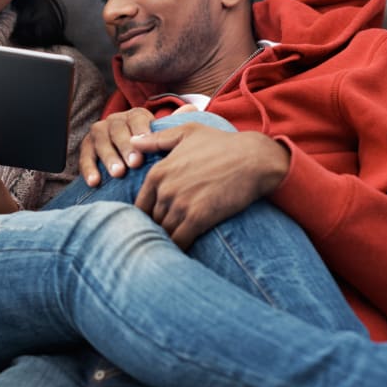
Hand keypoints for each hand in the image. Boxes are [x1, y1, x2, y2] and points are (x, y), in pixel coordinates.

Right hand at [78, 104, 200, 186]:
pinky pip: (85, 156)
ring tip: (118, 174)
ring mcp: (99, 132)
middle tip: (134, 164)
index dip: (141, 133)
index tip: (147, 150)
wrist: (126, 159)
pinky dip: (89, 169)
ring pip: (101, 141)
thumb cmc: (149, 150)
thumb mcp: (160, 137)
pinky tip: (95, 181)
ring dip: (109, 157)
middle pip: (118, 130)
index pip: (137, 119)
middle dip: (125, 147)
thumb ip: (172, 125)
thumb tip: (191, 108)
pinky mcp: (86, 146)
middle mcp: (115, 120)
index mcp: (135, 116)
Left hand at [128, 124, 289, 249]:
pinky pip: (180, 241)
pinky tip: (183, 254)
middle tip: (162, 239)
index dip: (146, 216)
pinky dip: (179, 249)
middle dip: (155, 230)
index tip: (156, 222)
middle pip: (150, 221)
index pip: (140, 204)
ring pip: (163, 233)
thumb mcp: (187, 133)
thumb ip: (157, 140)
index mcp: (158, 172)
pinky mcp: (198, 218)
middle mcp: (165, 190)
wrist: (254, 159)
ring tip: (171, 250)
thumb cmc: (222, 144)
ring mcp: (181, 205)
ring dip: (166, 241)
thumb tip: (132, 142)